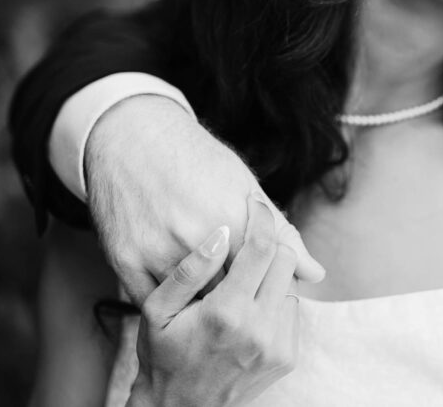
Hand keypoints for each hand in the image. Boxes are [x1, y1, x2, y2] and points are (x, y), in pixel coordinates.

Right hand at [85, 95, 322, 305]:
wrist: (134, 139)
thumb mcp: (243, 187)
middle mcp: (195, 236)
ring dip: (203, 303)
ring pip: (191, 303)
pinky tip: (180, 290)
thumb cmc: (198, 161)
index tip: (262, 284)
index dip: (264, 286)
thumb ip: (280, 234)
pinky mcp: (126, 260)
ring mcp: (157, 250)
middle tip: (237, 292)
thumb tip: (316, 275)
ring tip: (210, 293)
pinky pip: (154, 300)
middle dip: (236, 297)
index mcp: (232, 218)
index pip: (262, 277)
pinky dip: (170, 301)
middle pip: (228, 294)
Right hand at [127, 192, 299, 406]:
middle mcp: (259, 329)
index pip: (262, 248)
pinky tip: (249, 307)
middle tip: (248, 241)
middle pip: (285, 260)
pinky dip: (276, 300)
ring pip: (292, 284)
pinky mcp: (287, 357)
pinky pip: (292, 310)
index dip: (262, 219)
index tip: (255, 204)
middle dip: (270, 244)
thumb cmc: (162, 354)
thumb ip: (189, 269)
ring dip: (273, 274)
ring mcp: (277, 346)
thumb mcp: (156, 309)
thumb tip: (222, 233)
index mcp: (227, 312)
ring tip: (244, 280)